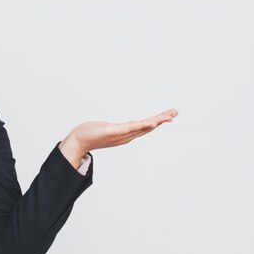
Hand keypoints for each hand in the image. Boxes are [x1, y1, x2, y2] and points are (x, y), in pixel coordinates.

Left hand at [59, 108, 178, 166]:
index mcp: (126, 134)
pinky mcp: (114, 131)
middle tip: (176, 112)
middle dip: (163, 119)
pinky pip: (131, 128)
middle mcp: (126, 136)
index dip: (158, 121)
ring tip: (169, 116)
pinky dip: (143, 125)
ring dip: (157, 121)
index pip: (145, 127)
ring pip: (143, 127)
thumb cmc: (90, 134)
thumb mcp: (106, 129)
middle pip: (148, 127)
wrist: (77, 141)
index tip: (169, 115)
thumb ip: (114, 129)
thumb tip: (116, 127)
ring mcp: (121, 134)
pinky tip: (152, 122)